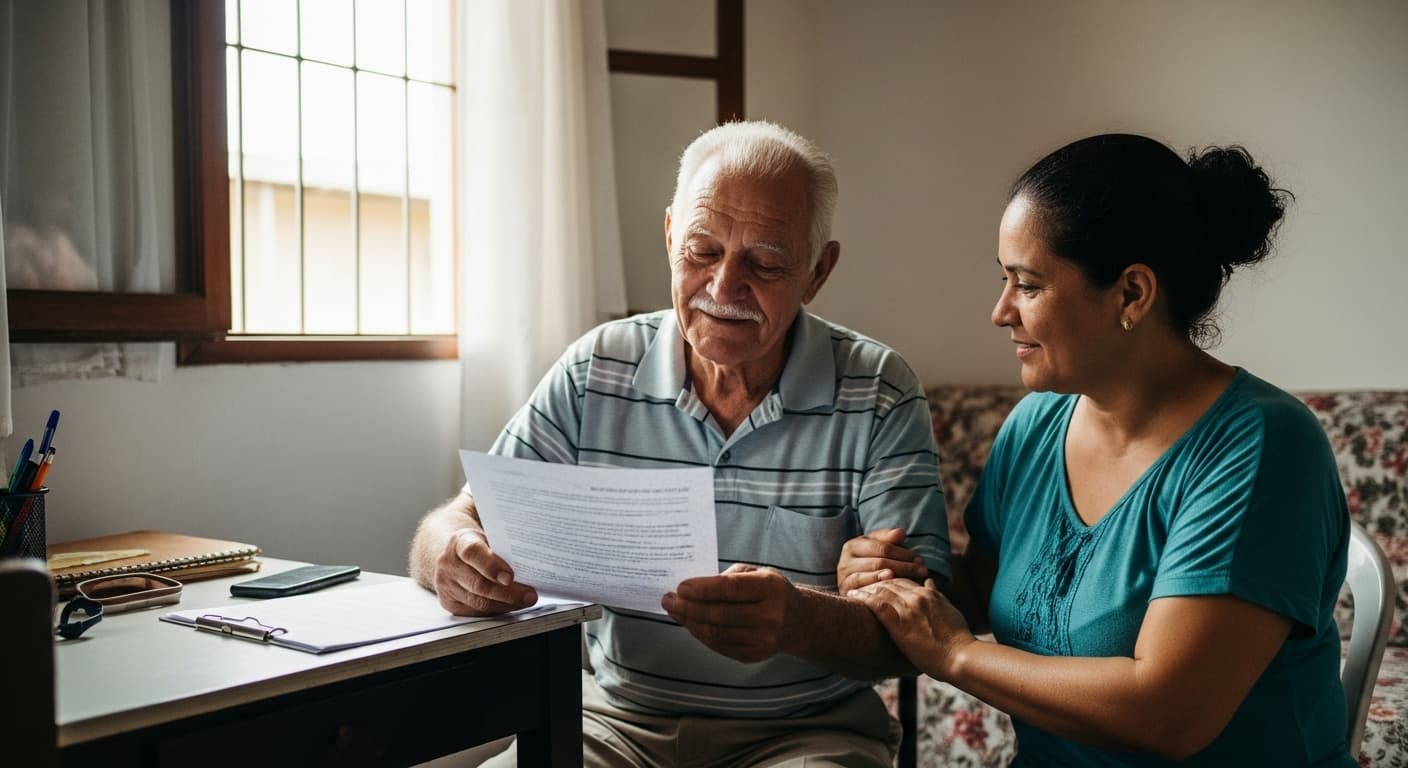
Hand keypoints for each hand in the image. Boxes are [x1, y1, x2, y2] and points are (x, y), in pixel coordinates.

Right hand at [432, 528, 537, 615]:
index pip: (473, 553)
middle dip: (508, 593)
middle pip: (478, 584)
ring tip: (524, 601)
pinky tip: (509, 605)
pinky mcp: (449, 602)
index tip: (510, 577)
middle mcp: (449, 564)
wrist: (452, 556)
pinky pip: (475, 612)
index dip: (492, 566)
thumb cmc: (477, 546)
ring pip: (479, 602)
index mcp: (460, 542)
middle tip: (529, 595)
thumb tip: (528, 565)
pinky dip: (496, 610)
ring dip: (505, 604)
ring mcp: (446, 585)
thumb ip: (501, 549)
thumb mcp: (487, 538)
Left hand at [661, 563, 797, 662]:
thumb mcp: (757, 573)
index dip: (702, 588)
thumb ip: (729, 578)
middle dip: (688, 607)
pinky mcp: (754, 655)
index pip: (731, 589)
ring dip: (689, 622)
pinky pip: (719, 646)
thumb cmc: (771, 591)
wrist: (799, 622)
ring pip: (716, 633)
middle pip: (719, 614)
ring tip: (674, 611)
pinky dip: (700, 634)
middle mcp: (769, 616)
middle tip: (668, 600)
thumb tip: (694, 589)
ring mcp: (762, 639)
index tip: (681, 587)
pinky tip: (690, 623)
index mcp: (770, 588)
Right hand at [838, 528, 927, 592]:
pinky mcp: (846, 590)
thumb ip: (890, 538)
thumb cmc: (873, 564)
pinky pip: (865, 586)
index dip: (904, 553)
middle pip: (880, 561)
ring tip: (913, 580)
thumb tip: (901, 532)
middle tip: (923, 571)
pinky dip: (880, 584)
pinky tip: (894, 585)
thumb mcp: (880, 549)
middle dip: (904, 566)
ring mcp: (844, 575)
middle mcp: (845, 559)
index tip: (921, 560)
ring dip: (897, 577)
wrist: (858, 589)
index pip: (883, 547)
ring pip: (874, 573)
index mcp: (854, 545)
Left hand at [849, 577, 974, 679]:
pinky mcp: (899, 624)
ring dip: (865, 588)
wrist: (960, 657)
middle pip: (889, 582)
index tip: (878, 585)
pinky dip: (864, 598)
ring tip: (853, 591)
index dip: (888, 581)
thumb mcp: (949, 610)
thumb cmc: (957, 639)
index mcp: (929, 594)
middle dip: (874, 583)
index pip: (903, 580)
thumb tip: (929, 581)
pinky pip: (877, 605)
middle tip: (860, 586)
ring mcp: (908, 609)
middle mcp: (917, 597)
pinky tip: (853, 596)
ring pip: (881, 590)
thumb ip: (937, 595)